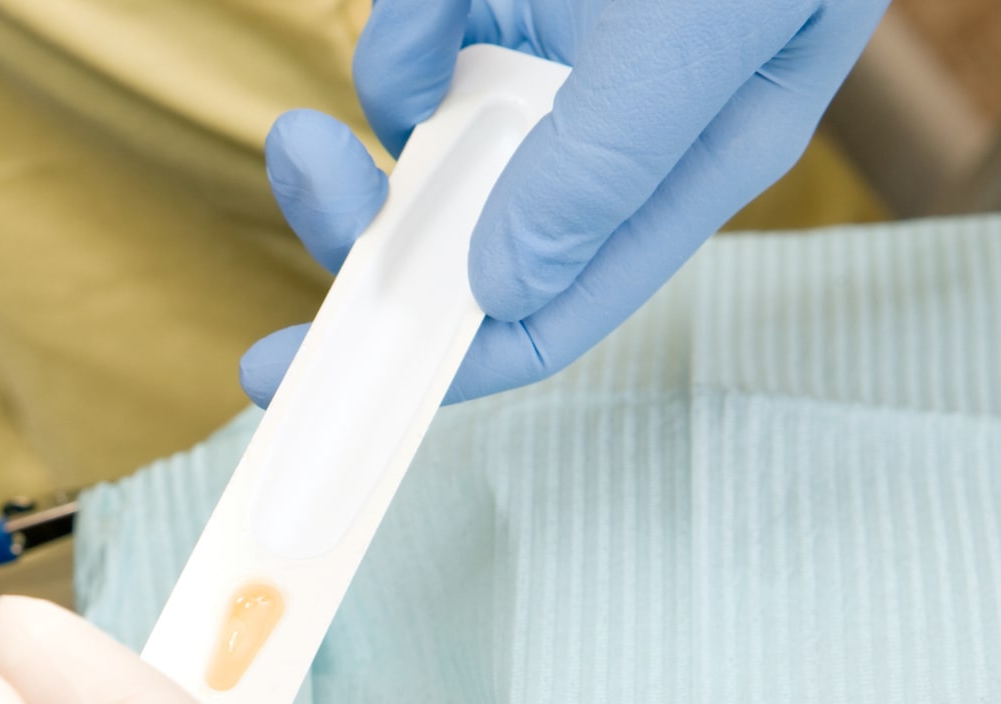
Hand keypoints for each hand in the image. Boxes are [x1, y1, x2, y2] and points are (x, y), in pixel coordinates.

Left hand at [242, 0, 885, 404]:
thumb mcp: (704, 40)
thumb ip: (606, 163)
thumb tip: (500, 289)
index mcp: (680, 169)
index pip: (547, 308)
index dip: (428, 357)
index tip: (295, 370)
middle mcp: (610, 124)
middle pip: (458, 225)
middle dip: (369, 209)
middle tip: (307, 157)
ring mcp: (558, 44)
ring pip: (425, 111)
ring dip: (400, 67)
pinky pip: (426, 20)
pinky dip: (420, 1)